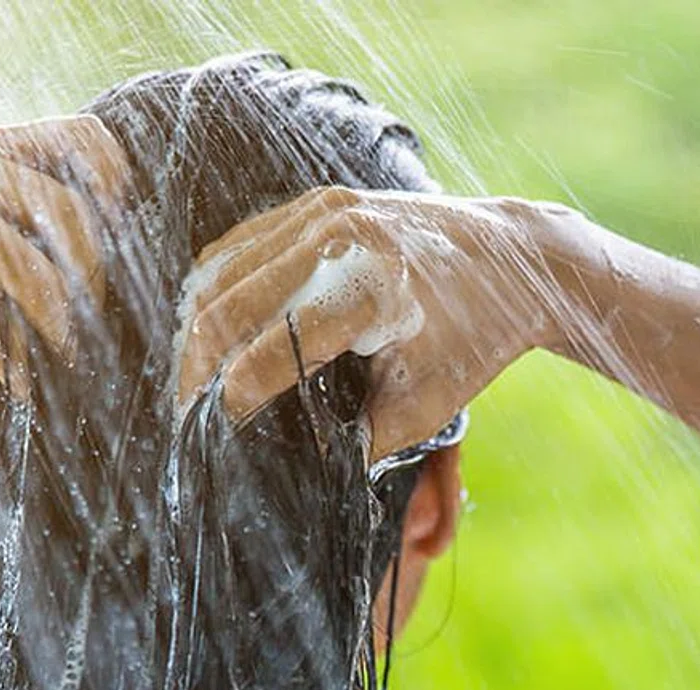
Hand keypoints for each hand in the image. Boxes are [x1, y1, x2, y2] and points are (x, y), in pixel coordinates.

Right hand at [176, 186, 581, 460]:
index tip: (215, 432)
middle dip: (196, 366)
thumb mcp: (427, 405)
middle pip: (227, 305)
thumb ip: (364, 443)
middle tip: (185, 413)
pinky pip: (239, 244)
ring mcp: (324, 211)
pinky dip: (214, 286)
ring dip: (196, 326)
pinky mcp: (318, 202)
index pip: (272, 351)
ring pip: (221, 270)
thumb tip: (307, 477)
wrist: (513, 259)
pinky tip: (208, 327)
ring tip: (190, 377)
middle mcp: (339, 240)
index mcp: (370, 291)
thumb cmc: (474, 338)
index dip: (233, 397)